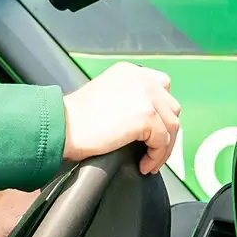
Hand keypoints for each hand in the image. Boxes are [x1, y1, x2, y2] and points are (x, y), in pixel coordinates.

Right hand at [62, 62, 180, 174]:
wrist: (64, 126)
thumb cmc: (76, 118)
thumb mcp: (106, 95)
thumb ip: (128, 99)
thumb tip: (146, 121)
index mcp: (130, 71)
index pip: (161, 86)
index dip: (161, 110)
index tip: (155, 128)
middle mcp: (141, 78)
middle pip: (171, 106)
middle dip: (166, 130)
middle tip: (155, 149)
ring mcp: (146, 96)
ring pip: (172, 126)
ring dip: (163, 148)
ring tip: (149, 161)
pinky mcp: (146, 116)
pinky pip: (163, 142)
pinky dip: (156, 157)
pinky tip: (143, 165)